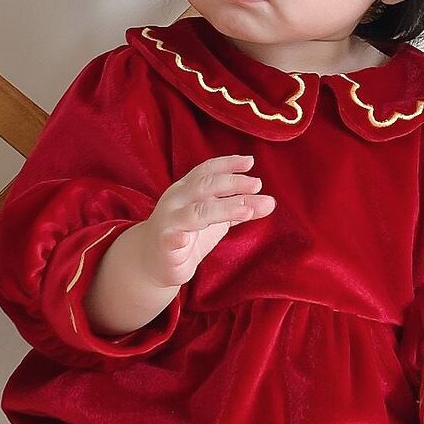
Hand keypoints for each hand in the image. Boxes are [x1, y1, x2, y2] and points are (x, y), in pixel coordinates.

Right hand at [136, 153, 275, 288]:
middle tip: (256, 185)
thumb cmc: (188, 233)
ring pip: (196, 212)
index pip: (207, 170)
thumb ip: (242, 209)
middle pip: (205, 186)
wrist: (152, 261)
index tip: (250, 162)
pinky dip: (177, 238)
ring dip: (222, 209)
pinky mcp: (165, 245)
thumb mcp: (217, 219)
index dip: (227, 164)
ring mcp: (169, 222)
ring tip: (246, 210)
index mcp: (187, 189)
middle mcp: (177, 200)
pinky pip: (171, 239)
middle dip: (232, 183)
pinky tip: (184, 239)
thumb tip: (271, 202)